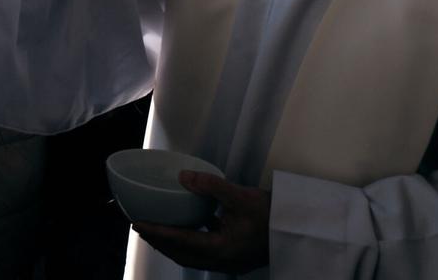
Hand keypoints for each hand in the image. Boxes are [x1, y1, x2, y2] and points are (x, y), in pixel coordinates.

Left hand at [132, 171, 269, 273]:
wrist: (299, 229)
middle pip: (182, 254)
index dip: (157, 233)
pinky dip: (191, 240)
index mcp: (222, 249)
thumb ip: (211, 186)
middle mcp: (223, 260)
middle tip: (141, 227)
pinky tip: (189, 225)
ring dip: (173, 244)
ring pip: (192, 255)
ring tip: (158, 229)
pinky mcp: (235, 254)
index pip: (180, 242)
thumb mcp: (241, 196)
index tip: (138, 224)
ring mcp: (229, 260)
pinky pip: (205, 249)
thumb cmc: (273, 214)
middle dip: (160, 242)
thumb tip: (183, 177)